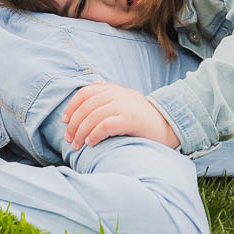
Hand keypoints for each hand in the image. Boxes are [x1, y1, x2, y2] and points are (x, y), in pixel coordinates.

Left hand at [63, 82, 180, 149]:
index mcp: (114, 89)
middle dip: (74, 124)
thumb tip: (88, 96)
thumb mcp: (125, 101)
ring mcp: (124, 106)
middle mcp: (118, 95)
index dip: (72, 106)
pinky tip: (91, 143)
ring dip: (81, 132)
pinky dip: (94, 135)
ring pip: (93, 116)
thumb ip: (109, 97)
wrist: (168, 124)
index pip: (85, 93)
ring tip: (78, 145)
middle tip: (69, 138)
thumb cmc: (143, 118)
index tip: (65, 120)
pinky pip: (105, 125)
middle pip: (86, 106)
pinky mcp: (130, 119)